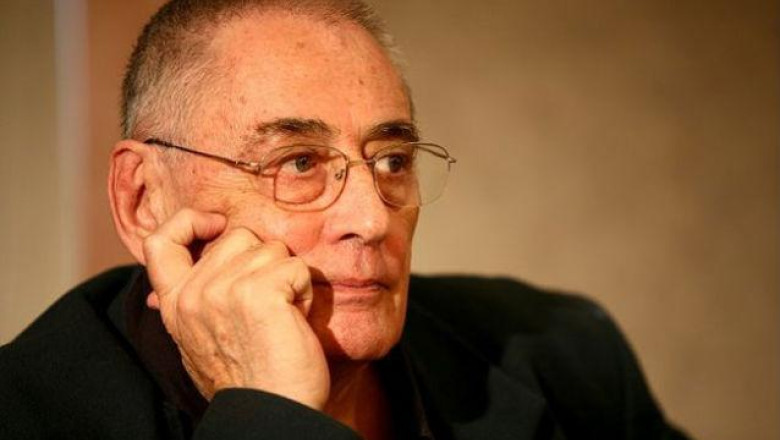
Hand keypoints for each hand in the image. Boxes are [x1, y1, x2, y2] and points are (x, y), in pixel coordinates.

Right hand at [142, 208, 329, 409]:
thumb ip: (189, 305)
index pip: (159, 240)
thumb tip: (158, 293)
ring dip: (286, 278)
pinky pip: (295, 267)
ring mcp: (222, 290)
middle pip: (237, 235)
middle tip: (266, 306)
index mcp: (174, 303)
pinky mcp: (257, 293)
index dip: (189, 222)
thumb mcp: (197, 341)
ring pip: (271, 248)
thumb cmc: (248, 379)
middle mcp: (192, 293)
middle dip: (262, 262)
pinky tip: (293, 320)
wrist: (270, 414)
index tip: (216, 227)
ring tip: (280, 317)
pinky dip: (304, 291)